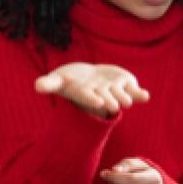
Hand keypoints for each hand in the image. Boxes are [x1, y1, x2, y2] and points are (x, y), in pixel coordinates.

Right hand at [35, 63, 149, 116]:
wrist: (89, 77)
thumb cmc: (71, 80)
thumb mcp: (59, 80)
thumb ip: (49, 84)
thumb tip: (37, 87)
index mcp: (87, 95)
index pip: (90, 98)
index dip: (93, 99)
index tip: (98, 102)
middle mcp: (103, 96)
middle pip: (108, 100)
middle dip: (111, 101)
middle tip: (115, 105)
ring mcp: (116, 91)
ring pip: (123, 97)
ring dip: (125, 98)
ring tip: (128, 100)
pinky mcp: (126, 85)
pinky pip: (135, 92)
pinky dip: (140, 95)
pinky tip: (145, 96)